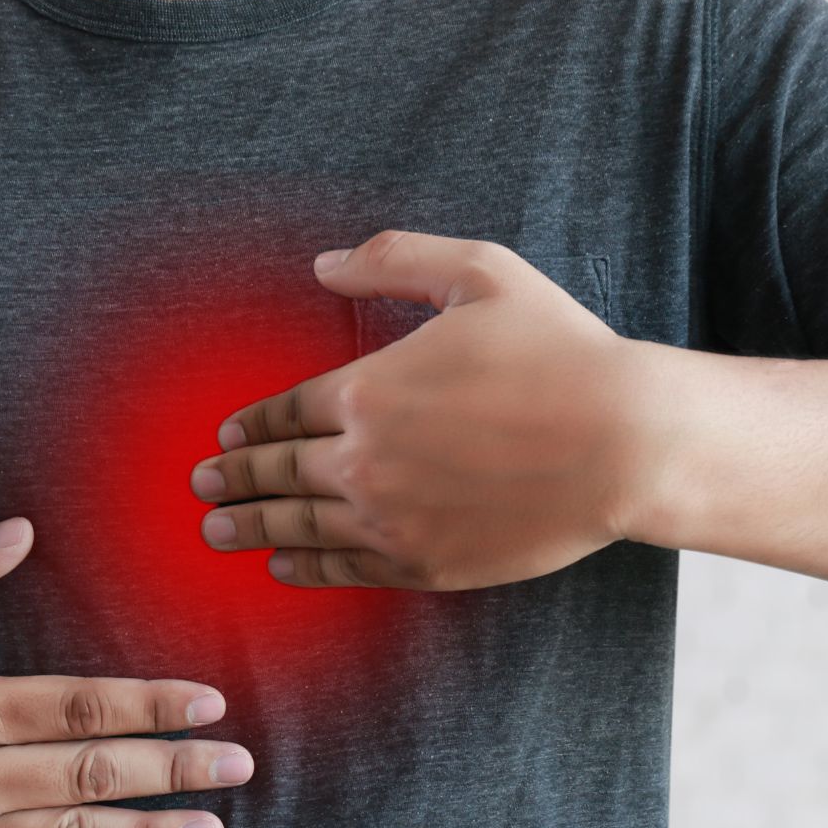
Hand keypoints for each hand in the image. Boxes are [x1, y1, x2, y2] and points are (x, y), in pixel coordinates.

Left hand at [189, 230, 651, 589]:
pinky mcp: (421, 563)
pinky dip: (302, 567)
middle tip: (201, 484)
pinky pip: (342, 568)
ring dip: (249, 527)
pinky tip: (280, 565)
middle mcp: (362, 460)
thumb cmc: (561, 352)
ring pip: (296, 526)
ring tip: (215, 530)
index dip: (249, 426)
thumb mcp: (481, 273)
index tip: (225, 436)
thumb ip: (394, 259)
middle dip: (231, 478)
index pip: (283, 412)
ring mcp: (389, 518)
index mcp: (365, 390)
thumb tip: (323, 263)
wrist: (626, 443)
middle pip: (275, 473)